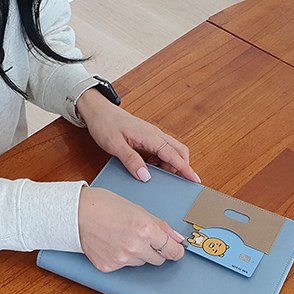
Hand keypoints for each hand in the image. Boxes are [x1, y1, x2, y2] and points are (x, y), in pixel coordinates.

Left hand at [76, 88, 200, 182]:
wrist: (98, 111)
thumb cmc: (105, 124)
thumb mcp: (114, 145)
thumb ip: (131, 160)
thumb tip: (145, 176)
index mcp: (150, 136)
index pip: (173, 154)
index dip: (185, 168)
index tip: (194, 179)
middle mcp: (155, 134)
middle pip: (179, 151)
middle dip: (183, 167)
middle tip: (181, 183)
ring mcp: (153, 135)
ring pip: (172, 150)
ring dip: (171, 164)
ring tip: (160, 177)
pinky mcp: (148, 137)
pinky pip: (163, 149)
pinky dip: (163, 160)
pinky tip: (151, 168)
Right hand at [78, 186, 184, 271]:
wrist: (75, 212)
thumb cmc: (104, 205)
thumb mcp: (137, 209)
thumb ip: (160, 225)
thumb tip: (177, 238)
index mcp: (146, 230)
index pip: (173, 251)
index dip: (176, 250)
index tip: (176, 250)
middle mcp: (135, 247)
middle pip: (159, 260)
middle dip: (156, 250)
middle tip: (144, 238)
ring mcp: (121, 259)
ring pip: (141, 262)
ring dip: (138, 253)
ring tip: (123, 237)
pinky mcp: (109, 266)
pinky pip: (124, 266)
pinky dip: (121, 257)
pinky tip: (112, 244)